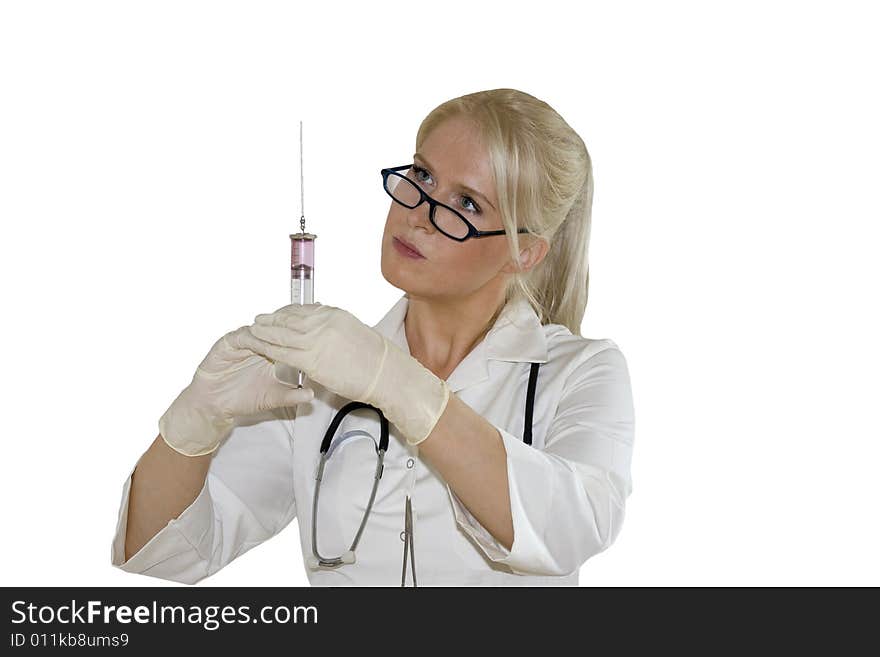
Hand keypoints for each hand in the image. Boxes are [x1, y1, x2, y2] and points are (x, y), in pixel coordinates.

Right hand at [159, 326, 315, 456]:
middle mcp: (258, 344)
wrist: (216, 405)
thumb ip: (292, 395)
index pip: (288, 339)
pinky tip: (258, 342)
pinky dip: (250, 338)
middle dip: (288, 330)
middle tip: (300, 329)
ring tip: (281, 336)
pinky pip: (240, 337)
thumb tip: (311, 395)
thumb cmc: (243, 398)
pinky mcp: (227, 344)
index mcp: (271, 353)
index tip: (315, 337)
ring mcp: (243, 342)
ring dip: (270, 333)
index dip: (300, 338)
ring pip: (259, 331)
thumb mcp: (273, 398)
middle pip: (275, 330)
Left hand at [241, 303, 450, 444]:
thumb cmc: (374, 359)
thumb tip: (324, 326)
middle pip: (288, 318)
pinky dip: (268, 348)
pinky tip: (259, 348)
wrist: (384, 374)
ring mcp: (315, 340)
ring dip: (264, 332)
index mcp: (333, 314)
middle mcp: (322, 323)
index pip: (302, 309)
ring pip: (281, 334)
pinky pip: (282, 351)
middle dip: (271, 320)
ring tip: (252, 331)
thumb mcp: (353, 332)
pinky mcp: (311, 359)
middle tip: (258, 320)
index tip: (276, 314)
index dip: (285, 312)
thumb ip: (334, 327)